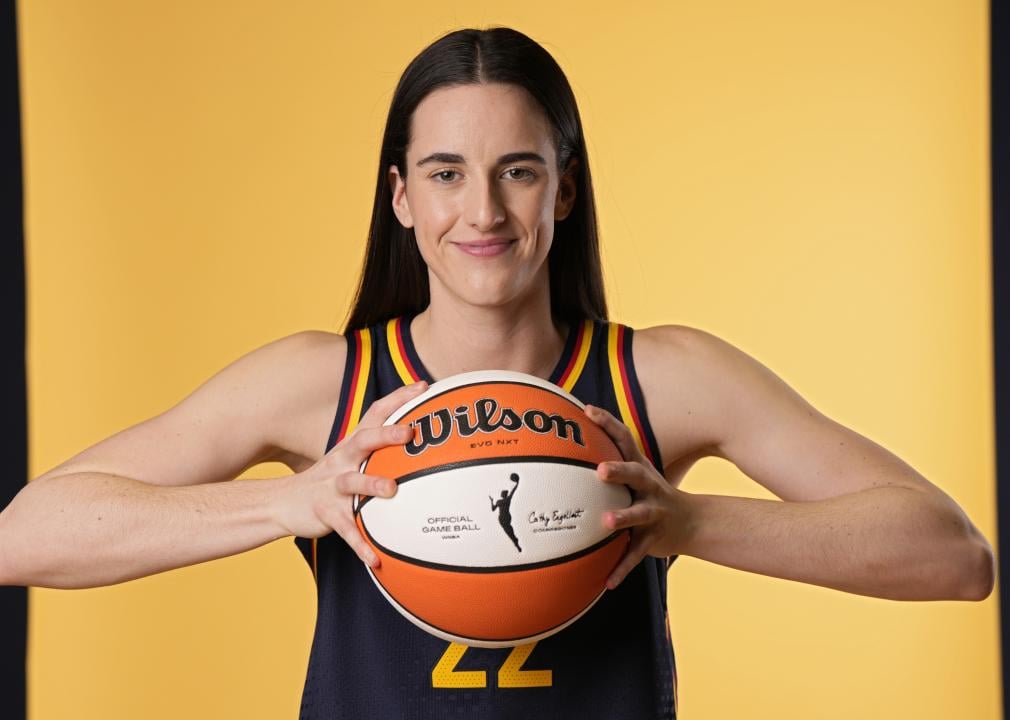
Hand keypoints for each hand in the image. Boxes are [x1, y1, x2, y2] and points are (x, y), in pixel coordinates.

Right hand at [274, 380, 427, 568]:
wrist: (285, 503)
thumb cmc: (331, 478)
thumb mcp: (351, 456)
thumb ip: (381, 446)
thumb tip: (422, 436)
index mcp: (353, 445)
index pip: (377, 413)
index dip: (399, 398)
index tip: (424, 387)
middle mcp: (343, 460)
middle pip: (364, 441)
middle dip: (386, 434)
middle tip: (410, 432)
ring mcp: (332, 486)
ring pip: (353, 483)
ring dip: (372, 485)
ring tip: (392, 490)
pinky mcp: (326, 513)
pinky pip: (346, 530)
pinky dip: (360, 544)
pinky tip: (376, 559)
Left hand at [584, 404, 695, 588]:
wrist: (691, 522)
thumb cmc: (649, 494)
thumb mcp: (636, 474)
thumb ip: (608, 461)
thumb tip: (565, 447)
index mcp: (640, 468)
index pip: (624, 439)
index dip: (607, 423)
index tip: (587, 411)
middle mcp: (649, 486)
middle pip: (635, 474)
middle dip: (619, 471)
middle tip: (600, 470)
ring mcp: (654, 513)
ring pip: (639, 515)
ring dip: (623, 517)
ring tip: (606, 522)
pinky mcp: (654, 539)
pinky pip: (636, 555)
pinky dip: (621, 568)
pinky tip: (606, 582)